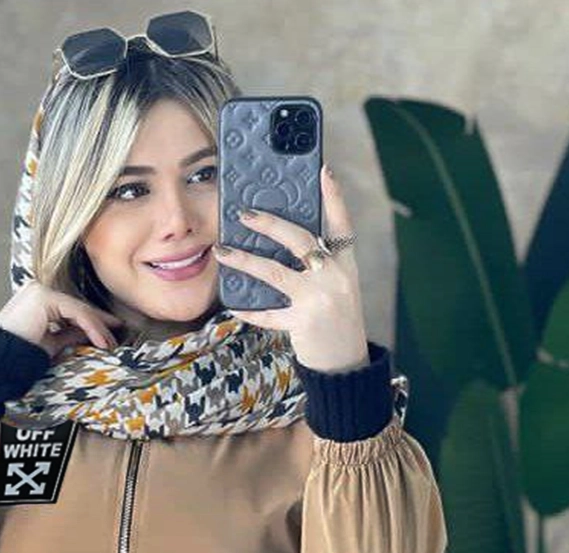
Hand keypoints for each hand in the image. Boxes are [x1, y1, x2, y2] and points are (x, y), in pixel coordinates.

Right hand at [0, 281, 123, 356]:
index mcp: (37, 302)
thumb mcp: (51, 344)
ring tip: (111, 344)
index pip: (71, 310)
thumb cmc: (18, 357)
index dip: (93, 321)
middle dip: (100, 322)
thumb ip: (69, 334)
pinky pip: (75, 312)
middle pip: (77, 307)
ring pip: (78, 309)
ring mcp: (39, 292)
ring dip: (98, 327)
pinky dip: (91, 326)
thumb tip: (90, 334)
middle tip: (119, 334)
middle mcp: (38, 292)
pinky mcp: (43, 298)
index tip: (111, 333)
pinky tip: (101, 341)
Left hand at [212, 164, 369, 373]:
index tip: (323, 170)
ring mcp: (319, 299)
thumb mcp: (338, 289)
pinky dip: (250, 312)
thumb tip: (280, 245)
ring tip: (222, 251)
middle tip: (244, 213)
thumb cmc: (337, 323)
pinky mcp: (303, 323)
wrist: (346, 366)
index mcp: (346, 265)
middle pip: (300, 240)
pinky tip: (234, 307)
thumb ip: (318, 268)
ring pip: (275, 272)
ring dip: (245, 260)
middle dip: (269, 223)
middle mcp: (335, 277)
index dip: (334, 197)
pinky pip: (269, 314)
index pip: (342, 224)